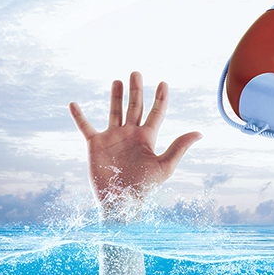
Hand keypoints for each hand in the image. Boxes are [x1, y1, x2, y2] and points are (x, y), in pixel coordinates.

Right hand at [70, 72, 201, 219]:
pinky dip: (79, 116)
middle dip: (136, 90)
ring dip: (116, 96)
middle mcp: (130, 134)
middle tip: (136, 73)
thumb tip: (200, 133)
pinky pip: (85, 126)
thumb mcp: (164, 166)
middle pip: (135, 107)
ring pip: (114, 112)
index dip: (161, 98)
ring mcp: (112, 138)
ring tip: (117, 81)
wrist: (120, 201)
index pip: (156, 113)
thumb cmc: (143, 187)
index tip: (164, 83)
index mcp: (147, 138)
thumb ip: (179, 147)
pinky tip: (73, 104)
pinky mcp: (95, 144)